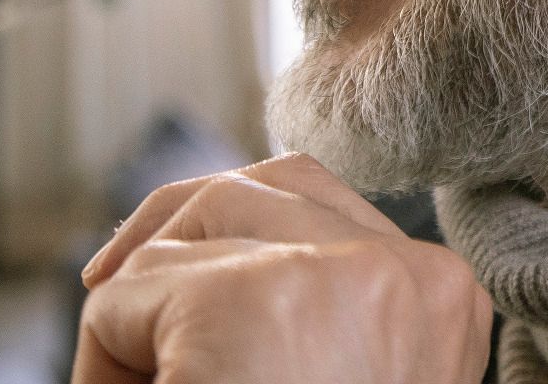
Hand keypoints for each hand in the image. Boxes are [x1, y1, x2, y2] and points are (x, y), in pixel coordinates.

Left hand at [73, 153, 491, 383]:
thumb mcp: (357, 357)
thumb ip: (325, 308)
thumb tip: (209, 245)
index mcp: (443, 298)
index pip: (334, 207)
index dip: (241, 240)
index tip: (178, 299)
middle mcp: (410, 273)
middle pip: (268, 183)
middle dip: (181, 228)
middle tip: (111, 293)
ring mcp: (335, 279)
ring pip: (198, 226)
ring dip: (144, 304)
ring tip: (146, 375)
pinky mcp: (248, 305)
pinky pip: (129, 293)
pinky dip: (104, 354)